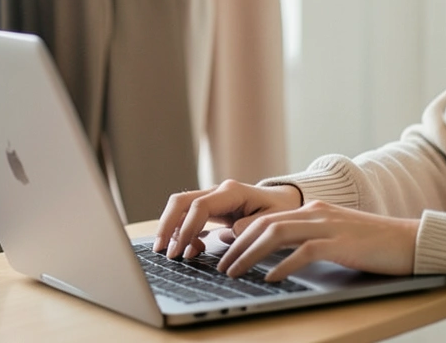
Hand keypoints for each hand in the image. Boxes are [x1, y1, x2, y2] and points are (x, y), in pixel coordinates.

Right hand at [155, 179, 302, 259]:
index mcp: (232, 192)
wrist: (284, 202)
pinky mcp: (211, 207)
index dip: (187, 228)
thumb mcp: (272, 221)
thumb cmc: (280, 211)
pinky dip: (184, 232)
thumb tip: (227, 235)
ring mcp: (213, 198)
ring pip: (181, 207)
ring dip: (172, 229)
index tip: (180, 251)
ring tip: (173, 254)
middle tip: (160, 250)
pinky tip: (191, 250)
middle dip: (167, 225)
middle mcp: (218, 191)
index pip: (199, 206)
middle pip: (181, 201)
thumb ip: (250, 227)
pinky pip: (189, 216)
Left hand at [217, 201, 419, 281]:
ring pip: (277, 234)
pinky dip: (283, 265)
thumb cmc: (375, 245)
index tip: (224, 251)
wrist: (411, 241)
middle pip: (265, 224)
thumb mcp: (337, 237)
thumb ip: (310, 240)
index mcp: (314, 210)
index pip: (268, 218)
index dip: (242, 234)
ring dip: (250, 254)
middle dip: (238, 246)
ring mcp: (329, 226)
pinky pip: (305, 252)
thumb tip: (277, 257)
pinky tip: (270, 278)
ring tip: (235, 272)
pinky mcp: (341, 242)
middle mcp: (317, 213)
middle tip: (221, 266)